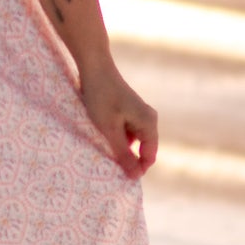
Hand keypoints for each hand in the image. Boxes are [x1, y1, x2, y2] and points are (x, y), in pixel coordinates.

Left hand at [78, 58, 157, 177]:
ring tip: (102, 148)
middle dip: (128, 159)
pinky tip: (102, 135)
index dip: (136, 169)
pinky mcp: (130, 111)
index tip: (117, 177)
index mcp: (149, 124)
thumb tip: (135, 176)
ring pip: (133, 141)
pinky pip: (127, 131)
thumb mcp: (109, 129)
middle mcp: (149, 119)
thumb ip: (123, 153)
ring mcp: (140, 114)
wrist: (95, 68)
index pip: (149, 157)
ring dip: (120, 147)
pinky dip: (116, 136)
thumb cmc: (101, 98)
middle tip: (107, 164)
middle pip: (143, 150)